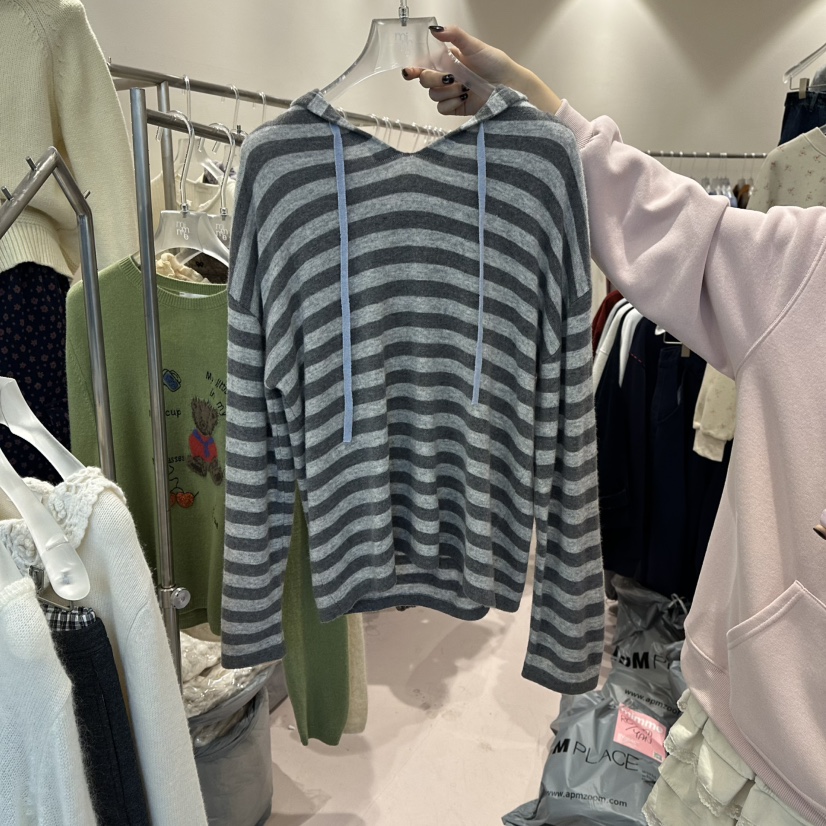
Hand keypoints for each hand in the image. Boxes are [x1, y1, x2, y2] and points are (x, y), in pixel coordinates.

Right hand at [402, 26, 562, 117]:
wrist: (509, 86)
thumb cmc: (495, 64)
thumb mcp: (475, 46)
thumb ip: (455, 36)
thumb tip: (435, 30)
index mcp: (447, 60)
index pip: (424, 64)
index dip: (414, 69)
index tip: (410, 72)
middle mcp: (446, 77)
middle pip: (425, 81)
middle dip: (434, 79)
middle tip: (451, 77)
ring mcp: (450, 93)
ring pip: (433, 95)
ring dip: (447, 92)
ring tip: (465, 88)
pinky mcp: (456, 107)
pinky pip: (442, 109)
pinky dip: (451, 103)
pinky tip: (464, 98)